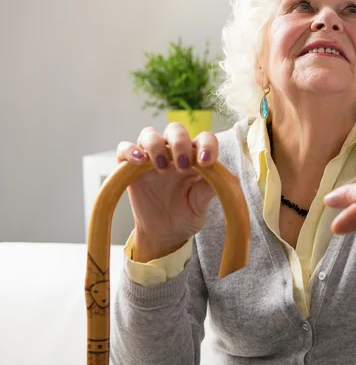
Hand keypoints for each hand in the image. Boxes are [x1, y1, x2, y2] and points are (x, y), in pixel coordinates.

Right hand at [116, 123, 218, 261]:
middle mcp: (173, 153)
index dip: (207, 145)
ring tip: (162, 167)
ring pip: (149, 134)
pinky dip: (130, 150)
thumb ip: (209, 189)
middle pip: (176, 130)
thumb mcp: (201, 205)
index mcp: (195, 158)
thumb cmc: (186, 215)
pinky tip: (139, 161)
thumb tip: (223, 177)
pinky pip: (124, 149)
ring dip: (156, 145)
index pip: (204, 139)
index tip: (207, 162)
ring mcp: (151, 158)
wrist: (164, 234)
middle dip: (180, 143)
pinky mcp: (129, 168)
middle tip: (183, 166)